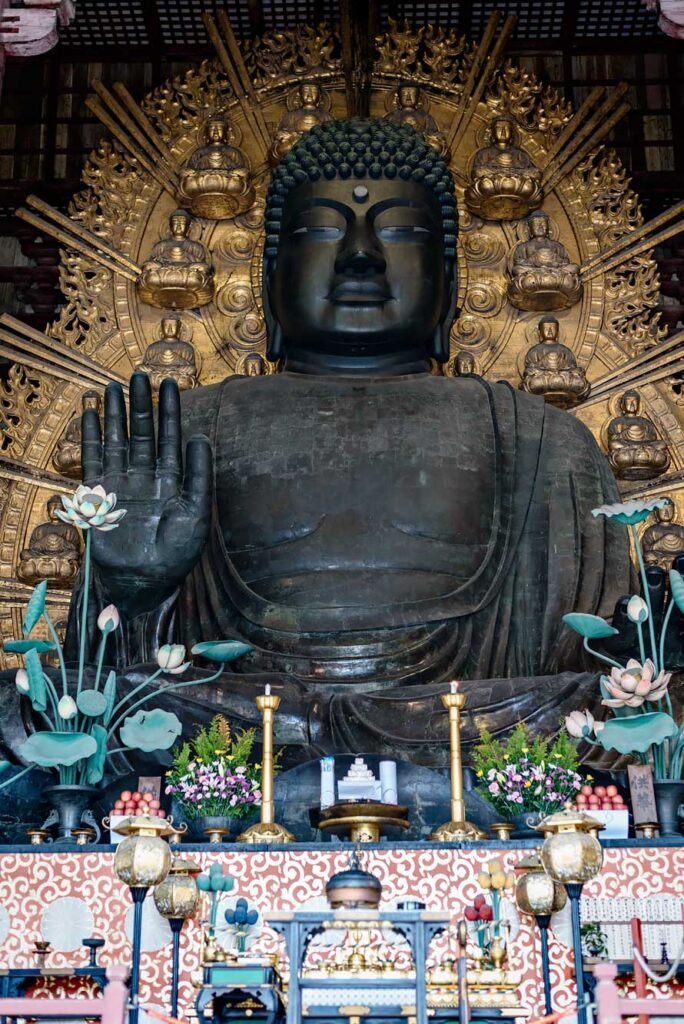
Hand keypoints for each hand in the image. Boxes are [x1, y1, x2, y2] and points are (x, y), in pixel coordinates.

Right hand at [82, 372, 212, 616]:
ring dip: (116, 414)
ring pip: (118, 440)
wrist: (144, 581)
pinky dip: (92, 437)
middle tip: (141, 375)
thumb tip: (199, 437)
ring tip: (114, 387)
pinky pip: (94, 459)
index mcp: (172, 482)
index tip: (170, 384)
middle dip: (142, 405)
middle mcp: (146, 478)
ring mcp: (122, 484)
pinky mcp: (100, 495)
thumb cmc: (176, 554)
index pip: (171, 438)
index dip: (170, 412)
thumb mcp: (197, 513)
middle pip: (143, 433)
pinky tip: (91, 414)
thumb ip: (200, 475)